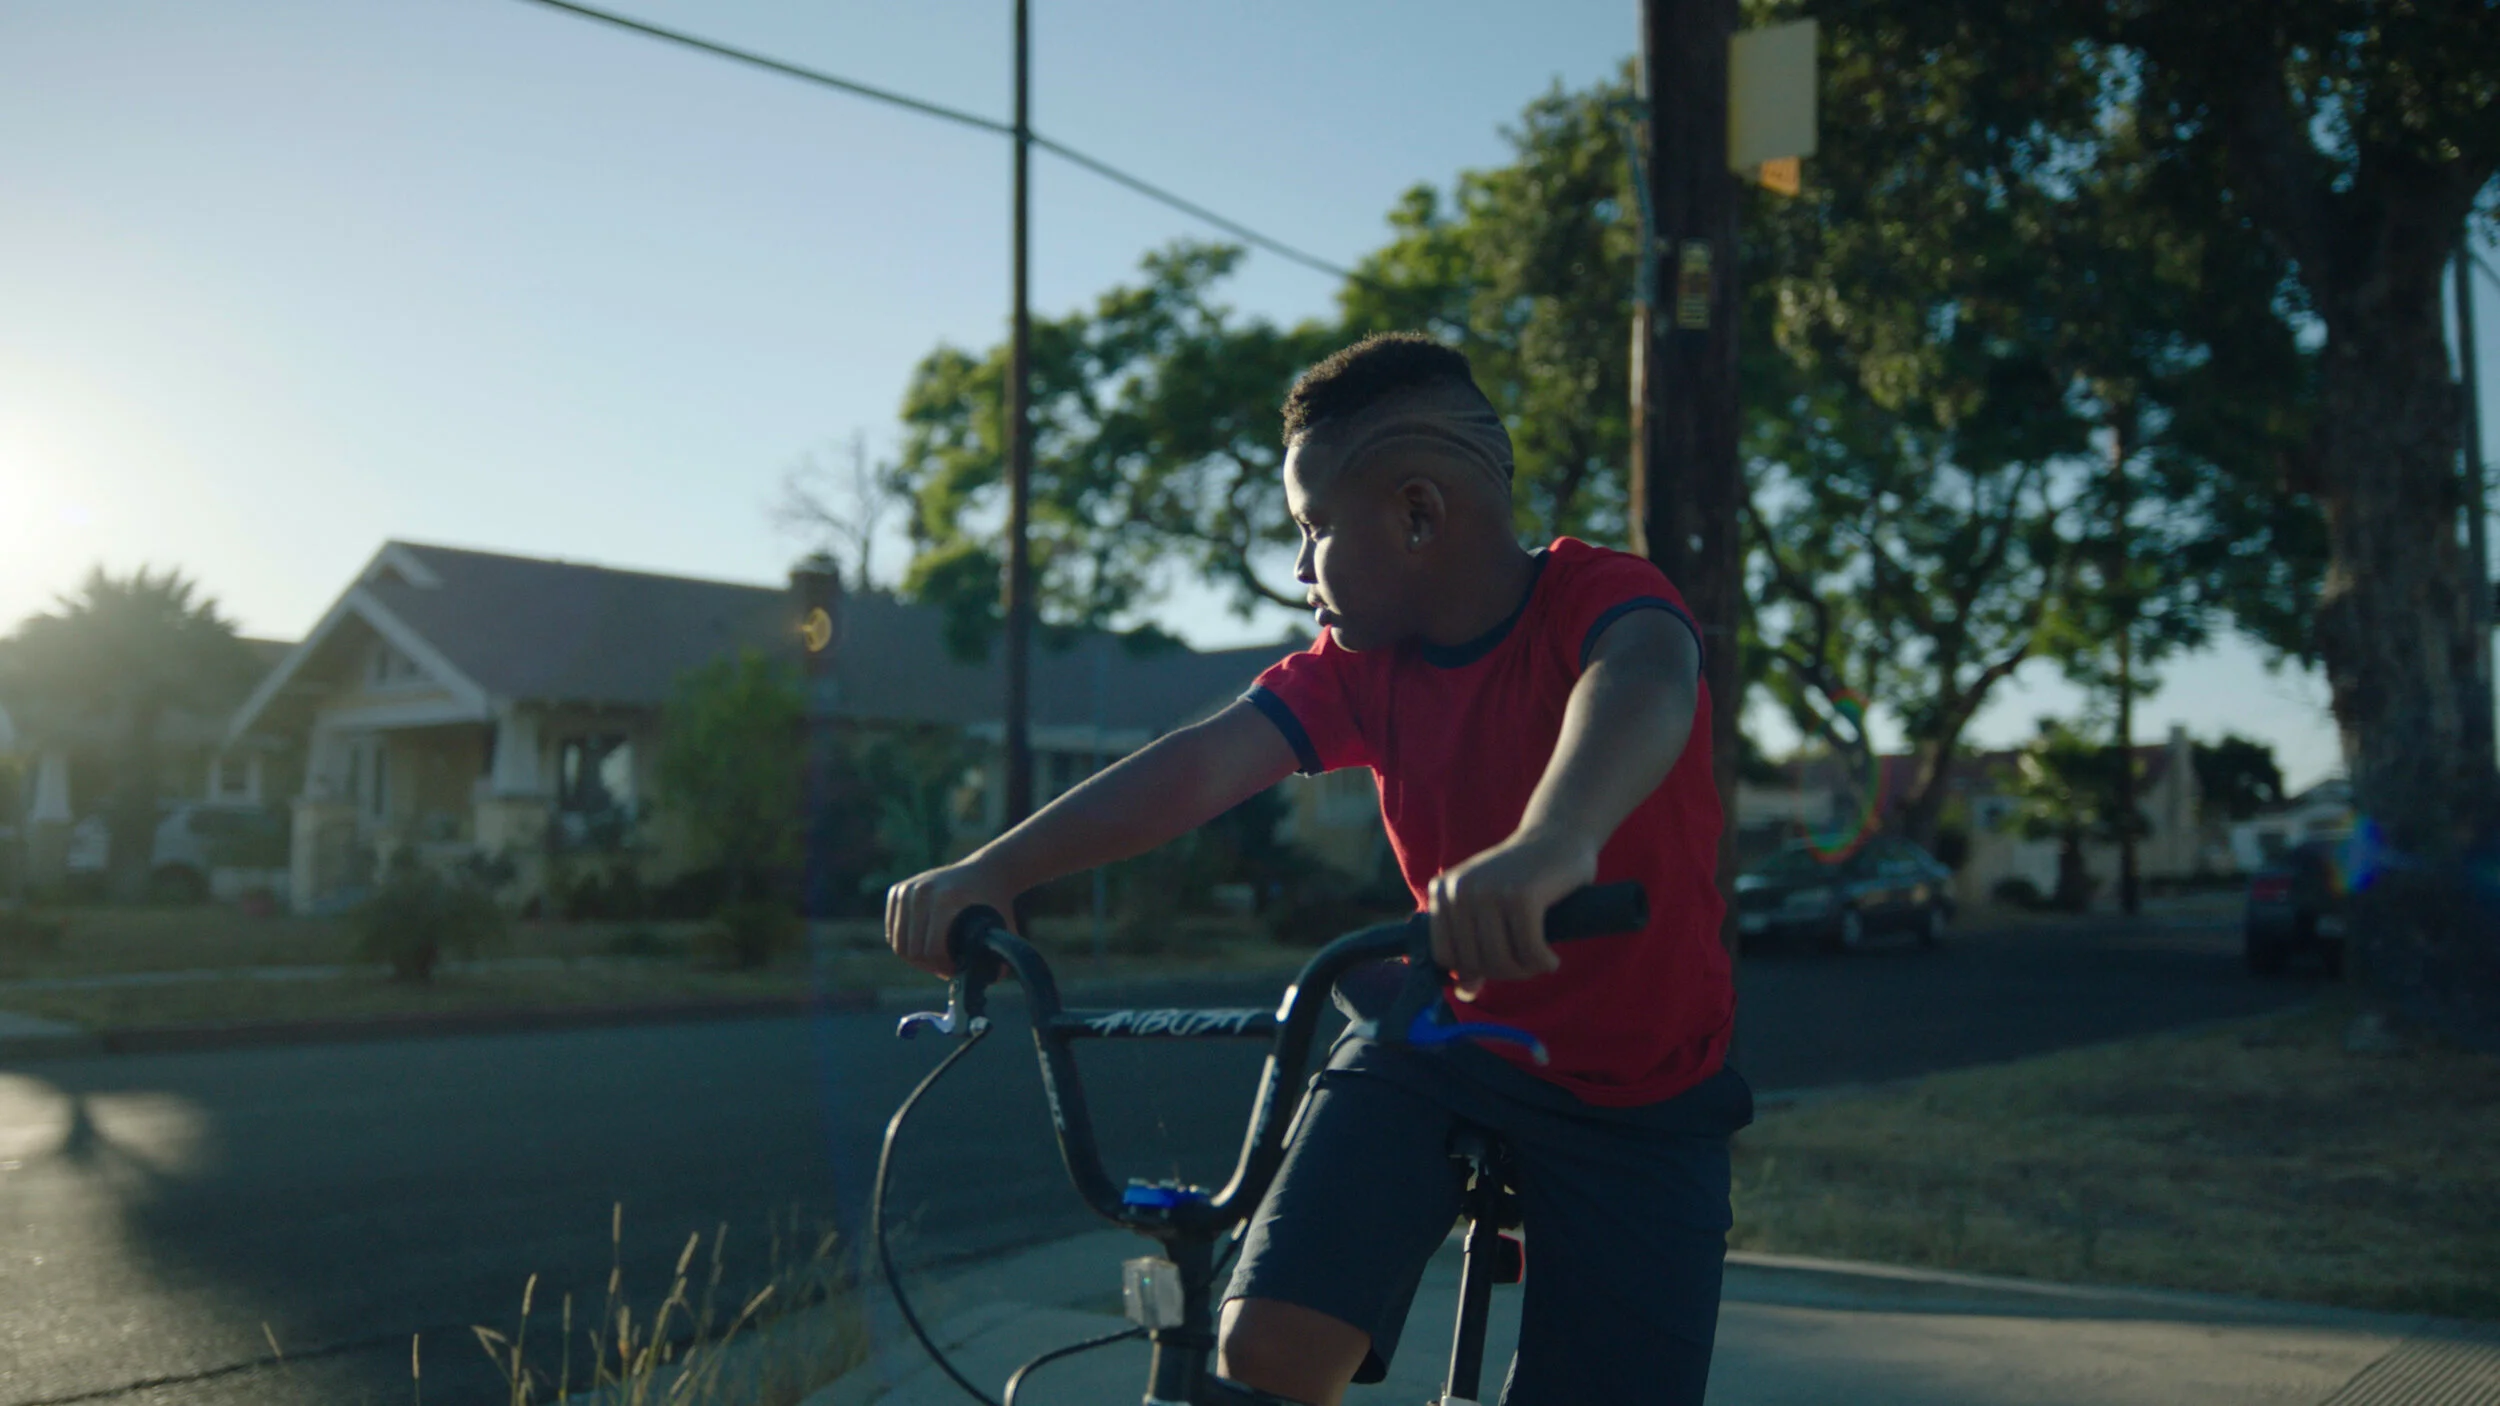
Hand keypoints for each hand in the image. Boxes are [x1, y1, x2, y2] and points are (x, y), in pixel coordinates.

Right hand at [885, 859, 1019, 977]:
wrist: (986, 870)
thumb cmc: (995, 902)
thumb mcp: (1002, 927)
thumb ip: (1001, 955)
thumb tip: (993, 980)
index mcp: (945, 899)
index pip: (931, 949)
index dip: (943, 968)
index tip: (957, 971)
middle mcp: (922, 891)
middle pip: (911, 949)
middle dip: (929, 966)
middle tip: (946, 969)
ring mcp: (907, 889)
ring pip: (898, 943)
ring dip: (916, 958)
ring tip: (937, 960)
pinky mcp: (898, 890)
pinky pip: (893, 931)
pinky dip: (905, 944)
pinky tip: (924, 947)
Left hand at [1426, 831, 1597, 1000]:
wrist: (1558, 836)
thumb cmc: (1523, 877)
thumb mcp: (1487, 907)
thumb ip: (1472, 946)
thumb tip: (1465, 992)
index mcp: (1442, 891)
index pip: (1444, 956)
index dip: (1472, 969)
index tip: (1498, 965)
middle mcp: (1460, 889)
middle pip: (1474, 962)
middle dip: (1504, 973)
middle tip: (1528, 965)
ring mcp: (1489, 891)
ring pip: (1500, 960)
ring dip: (1526, 971)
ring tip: (1540, 960)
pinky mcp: (1522, 896)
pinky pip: (1529, 951)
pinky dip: (1544, 962)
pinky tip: (1552, 958)